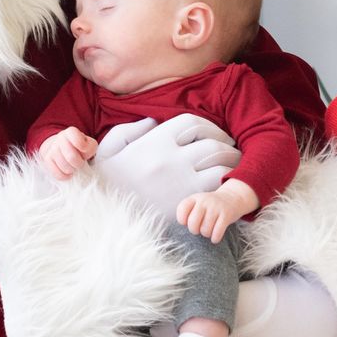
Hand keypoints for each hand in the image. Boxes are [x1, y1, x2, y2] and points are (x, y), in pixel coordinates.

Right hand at [36, 127, 97, 179]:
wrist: (62, 145)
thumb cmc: (79, 146)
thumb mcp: (89, 144)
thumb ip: (90, 148)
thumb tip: (83, 157)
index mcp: (71, 132)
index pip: (79, 142)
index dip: (84, 150)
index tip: (84, 151)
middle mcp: (60, 138)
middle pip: (72, 157)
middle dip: (79, 163)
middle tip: (79, 162)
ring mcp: (52, 148)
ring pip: (65, 167)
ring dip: (72, 170)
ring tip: (73, 166)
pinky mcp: (47, 159)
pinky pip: (58, 174)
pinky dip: (65, 176)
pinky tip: (67, 172)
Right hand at [92, 113, 239, 213]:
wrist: (102, 214)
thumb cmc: (105, 180)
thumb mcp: (111, 147)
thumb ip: (132, 130)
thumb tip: (153, 122)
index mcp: (155, 141)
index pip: (192, 123)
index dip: (208, 126)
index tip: (213, 133)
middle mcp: (170, 157)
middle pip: (212, 142)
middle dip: (225, 143)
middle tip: (230, 147)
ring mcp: (180, 180)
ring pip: (220, 163)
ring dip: (232, 161)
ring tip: (235, 162)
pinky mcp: (186, 202)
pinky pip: (216, 186)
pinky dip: (226, 181)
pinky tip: (226, 182)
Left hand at [178, 179, 259, 243]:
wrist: (232, 198)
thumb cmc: (210, 206)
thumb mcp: (198, 202)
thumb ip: (188, 211)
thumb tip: (184, 226)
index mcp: (195, 198)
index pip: (182, 209)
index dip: (182, 219)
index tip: (187, 222)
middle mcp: (204, 201)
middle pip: (193, 223)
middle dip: (194, 230)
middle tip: (199, 229)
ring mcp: (216, 208)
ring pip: (205, 230)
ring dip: (206, 234)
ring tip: (209, 230)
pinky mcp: (226, 215)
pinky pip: (217, 232)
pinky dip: (215, 238)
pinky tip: (215, 237)